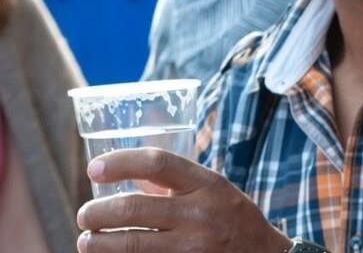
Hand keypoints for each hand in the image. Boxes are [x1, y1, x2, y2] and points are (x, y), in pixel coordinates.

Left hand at [76, 148, 290, 252]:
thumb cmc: (232, 218)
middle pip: (132, 208)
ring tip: (88, 241)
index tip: (93, 170)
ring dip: (97, 243)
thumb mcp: (214, 190)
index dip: (120, 163)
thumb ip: (174, 182)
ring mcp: (194, 247)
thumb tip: (124, 172)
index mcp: (207, 185)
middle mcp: (200, 214)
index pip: (157, 162)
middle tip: (85, 217)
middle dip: (95, 213)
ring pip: (129, 244)